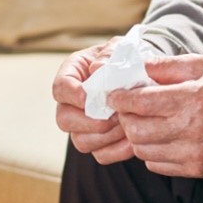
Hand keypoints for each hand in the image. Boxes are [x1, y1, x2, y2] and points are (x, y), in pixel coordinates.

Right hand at [53, 39, 134, 163]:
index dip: (71, 95)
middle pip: (64, 119)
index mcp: (73, 75)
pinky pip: (101, 154)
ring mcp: (83, 125)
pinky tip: (133, 140)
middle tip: (113, 116)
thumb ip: (109, 54)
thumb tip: (98, 69)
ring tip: (127, 124)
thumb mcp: (119, 48)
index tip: (87, 97)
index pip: (60, 88)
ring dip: (106, 136)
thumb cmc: (126, 59)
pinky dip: (117, 150)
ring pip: (81, 141)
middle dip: (89, 121)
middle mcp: (72, 103)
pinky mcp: (99, 142)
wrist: (142, 76)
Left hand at [107, 55, 202, 177]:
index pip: (141, 103)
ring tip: (146, 121)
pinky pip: (156, 164)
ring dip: (138, 135)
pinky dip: (152, 151)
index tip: (113, 94)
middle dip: (126, 117)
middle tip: (129, 108)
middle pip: (136, 130)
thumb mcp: (199, 64)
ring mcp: (196, 153)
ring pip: (143, 150)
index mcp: (194, 99)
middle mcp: (195, 130)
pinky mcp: (198, 168)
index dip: (120, 98)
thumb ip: (164, 66)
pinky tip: (162, 136)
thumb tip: (130, 67)